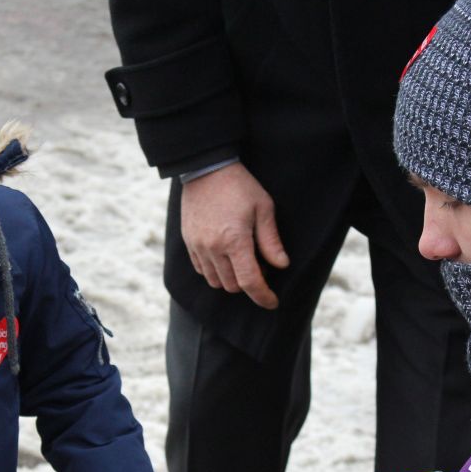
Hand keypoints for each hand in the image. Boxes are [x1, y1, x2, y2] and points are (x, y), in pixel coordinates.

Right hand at [180, 163, 289, 309]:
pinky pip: (201, 270)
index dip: (263, 296)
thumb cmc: (240, 186)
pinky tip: (225, 257)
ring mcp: (198, 246)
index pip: (250, 282)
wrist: (205, 169)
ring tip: (242, 261)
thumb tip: (282, 265)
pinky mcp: (188, 242)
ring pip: (216, 281)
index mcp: (235, 241)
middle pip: (233, 285)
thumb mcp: (264, 208)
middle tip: (261, 267)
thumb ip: (271, 240)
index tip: (272, 302)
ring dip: (231, 279)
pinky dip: (215, 271)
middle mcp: (213, 248)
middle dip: (249, 284)